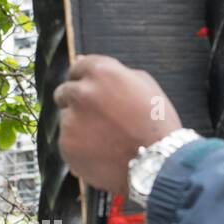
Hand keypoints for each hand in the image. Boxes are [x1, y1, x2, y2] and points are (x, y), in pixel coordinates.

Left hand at [55, 55, 182, 196]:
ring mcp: (71, 120)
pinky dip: (80, 144)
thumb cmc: (157, 123)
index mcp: (103, 74)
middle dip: (77, 101)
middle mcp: (82, 93)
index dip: (86, 77)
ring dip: (80, 124)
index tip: (92, 88)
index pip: (79, 66)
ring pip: (66, 117)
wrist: (158, 162)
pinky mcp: (66, 144)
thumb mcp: (146, 87)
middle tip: (99, 115)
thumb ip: (115, 72)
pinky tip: (102, 150)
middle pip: (65, 91)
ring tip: (106, 137)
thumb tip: (84, 61)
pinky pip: (67, 140)